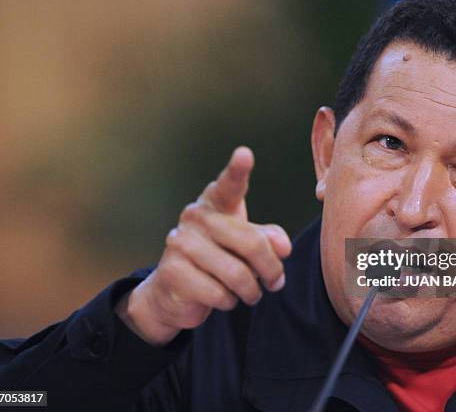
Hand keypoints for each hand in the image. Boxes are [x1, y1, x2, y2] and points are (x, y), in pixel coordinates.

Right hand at [115, 147, 291, 345]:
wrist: (175, 292)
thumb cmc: (219, 260)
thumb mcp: (246, 246)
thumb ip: (268, 240)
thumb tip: (283, 247)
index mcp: (215, 203)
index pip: (229, 185)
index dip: (237, 170)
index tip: (245, 154)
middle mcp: (195, 216)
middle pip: (251, 243)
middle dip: (271, 269)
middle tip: (276, 282)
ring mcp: (180, 242)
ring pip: (237, 274)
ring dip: (251, 291)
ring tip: (250, 293)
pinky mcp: (172, 271)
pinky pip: (219, 293)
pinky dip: (230, 302)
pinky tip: (224, 298)